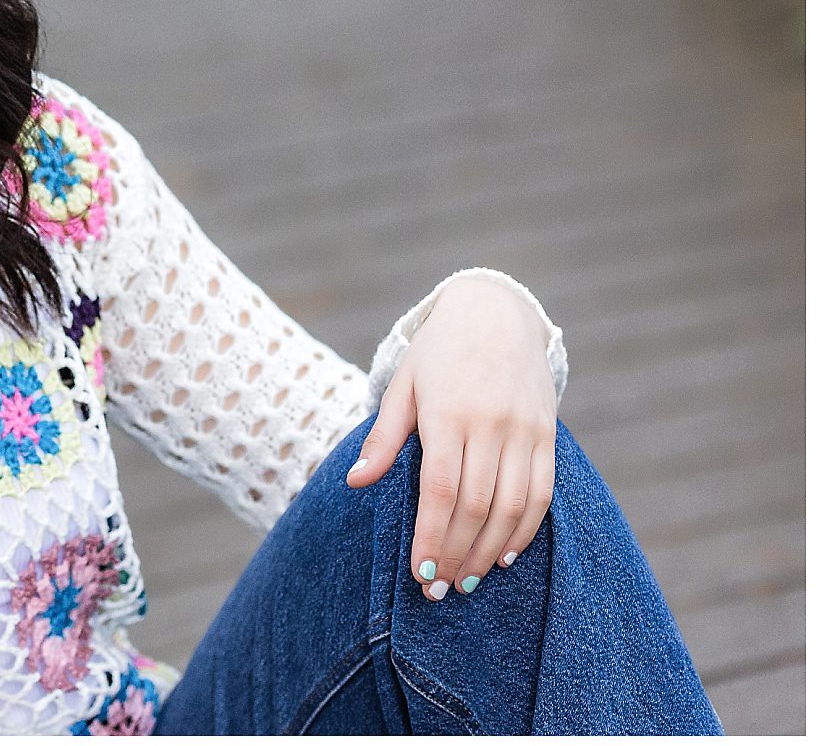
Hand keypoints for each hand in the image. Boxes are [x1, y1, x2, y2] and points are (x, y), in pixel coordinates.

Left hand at [344, 276, 557, 600]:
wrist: (496, 312)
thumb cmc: (437, 352)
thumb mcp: (403, 385)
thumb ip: (384, 437)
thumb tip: (355, 482)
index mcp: (446, 413)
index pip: (439, 490)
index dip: (432, 536)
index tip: (419, 573)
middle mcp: (489, 424)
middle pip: (476, 505)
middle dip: (457, 553)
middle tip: (439, 590)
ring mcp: (523, 430)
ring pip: (512, 505)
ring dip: (490, 550)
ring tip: (468, 580)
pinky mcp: (546, 433)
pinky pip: (542, 492)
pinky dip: (526, 529)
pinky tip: (505, 555)